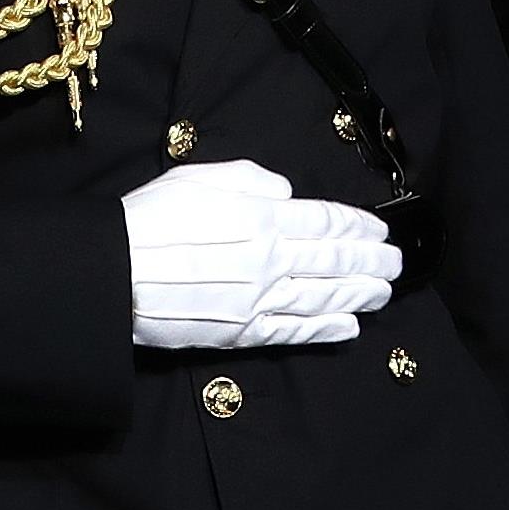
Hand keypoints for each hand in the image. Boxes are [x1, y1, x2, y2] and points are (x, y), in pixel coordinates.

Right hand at [123, 158, 396, 350]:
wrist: (112, 274)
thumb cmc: (148, 220)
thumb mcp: (199, 177)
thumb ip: (251, 180)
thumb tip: (286, 192)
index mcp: (260, 217)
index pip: (324, 220)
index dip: (357, 225)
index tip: (380, 228)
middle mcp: (268, 259)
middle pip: (334, 259)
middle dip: (370, 260)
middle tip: (396, 262)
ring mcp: (258, 300)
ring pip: (323, 297)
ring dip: (359, 294)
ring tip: (384, 292)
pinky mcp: (241, 332)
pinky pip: (294, 331)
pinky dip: (325, 330)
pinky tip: (349, 327)